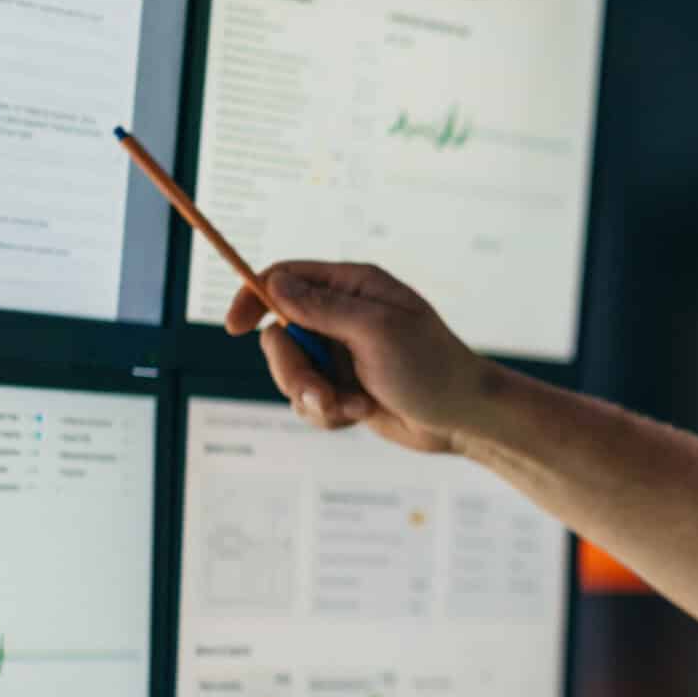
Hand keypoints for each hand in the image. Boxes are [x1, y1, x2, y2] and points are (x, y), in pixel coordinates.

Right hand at [225, 261, 491, 454]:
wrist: (463, 419)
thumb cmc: (430, 367)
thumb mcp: (376, 331)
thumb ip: (322, 308)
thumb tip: (274, 283)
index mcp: (353, 287)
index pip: (285, 278)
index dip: (253, 297)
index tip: (235, 327)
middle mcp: (343, 316)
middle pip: (279, 334)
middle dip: (293, 369)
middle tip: (320, 391)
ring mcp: (342, 353)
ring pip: (290, 373)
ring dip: (315, 397)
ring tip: (353, 406)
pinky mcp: (343, 386)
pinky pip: (308, 401)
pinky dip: (329, 413)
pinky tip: (362, 413)